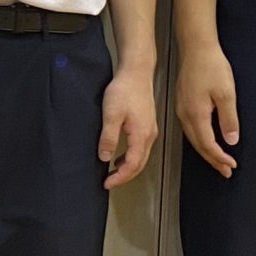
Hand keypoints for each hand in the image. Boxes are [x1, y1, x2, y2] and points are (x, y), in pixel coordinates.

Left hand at [99, 63, 159, 189]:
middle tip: (110, 182)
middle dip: (125, 176)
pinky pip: (141, 148)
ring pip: (141, 157)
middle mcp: (149, 135)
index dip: (120, 178)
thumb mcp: (111, 114)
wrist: (136, 72)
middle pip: (139, 165)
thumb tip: (105, 157)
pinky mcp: (147, 124)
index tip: (107, 183)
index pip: (132, 165)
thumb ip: (109, 137)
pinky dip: (131, 157)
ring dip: (128, 167)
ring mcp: (150, 130)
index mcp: (141, 135)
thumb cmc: (124, 90)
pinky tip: (120, 156)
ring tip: (113, 172)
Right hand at [175, 40, 239, 178]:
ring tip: (218, 160)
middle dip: (212, 160)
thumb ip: (229, 119)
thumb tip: (230, 140)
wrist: (196, 48)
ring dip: (206, 151)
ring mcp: (182, 110)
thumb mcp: (226, 94)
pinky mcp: (183, 104)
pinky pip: (190, 129)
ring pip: (193, 138)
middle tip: (225, 171)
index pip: (208, 144)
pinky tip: (207, 140)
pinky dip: (200, 140)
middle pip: (198, 145)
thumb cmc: (211, 66)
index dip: (220, 157)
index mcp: (196, 114)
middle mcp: (185, 115)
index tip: (231, 165)